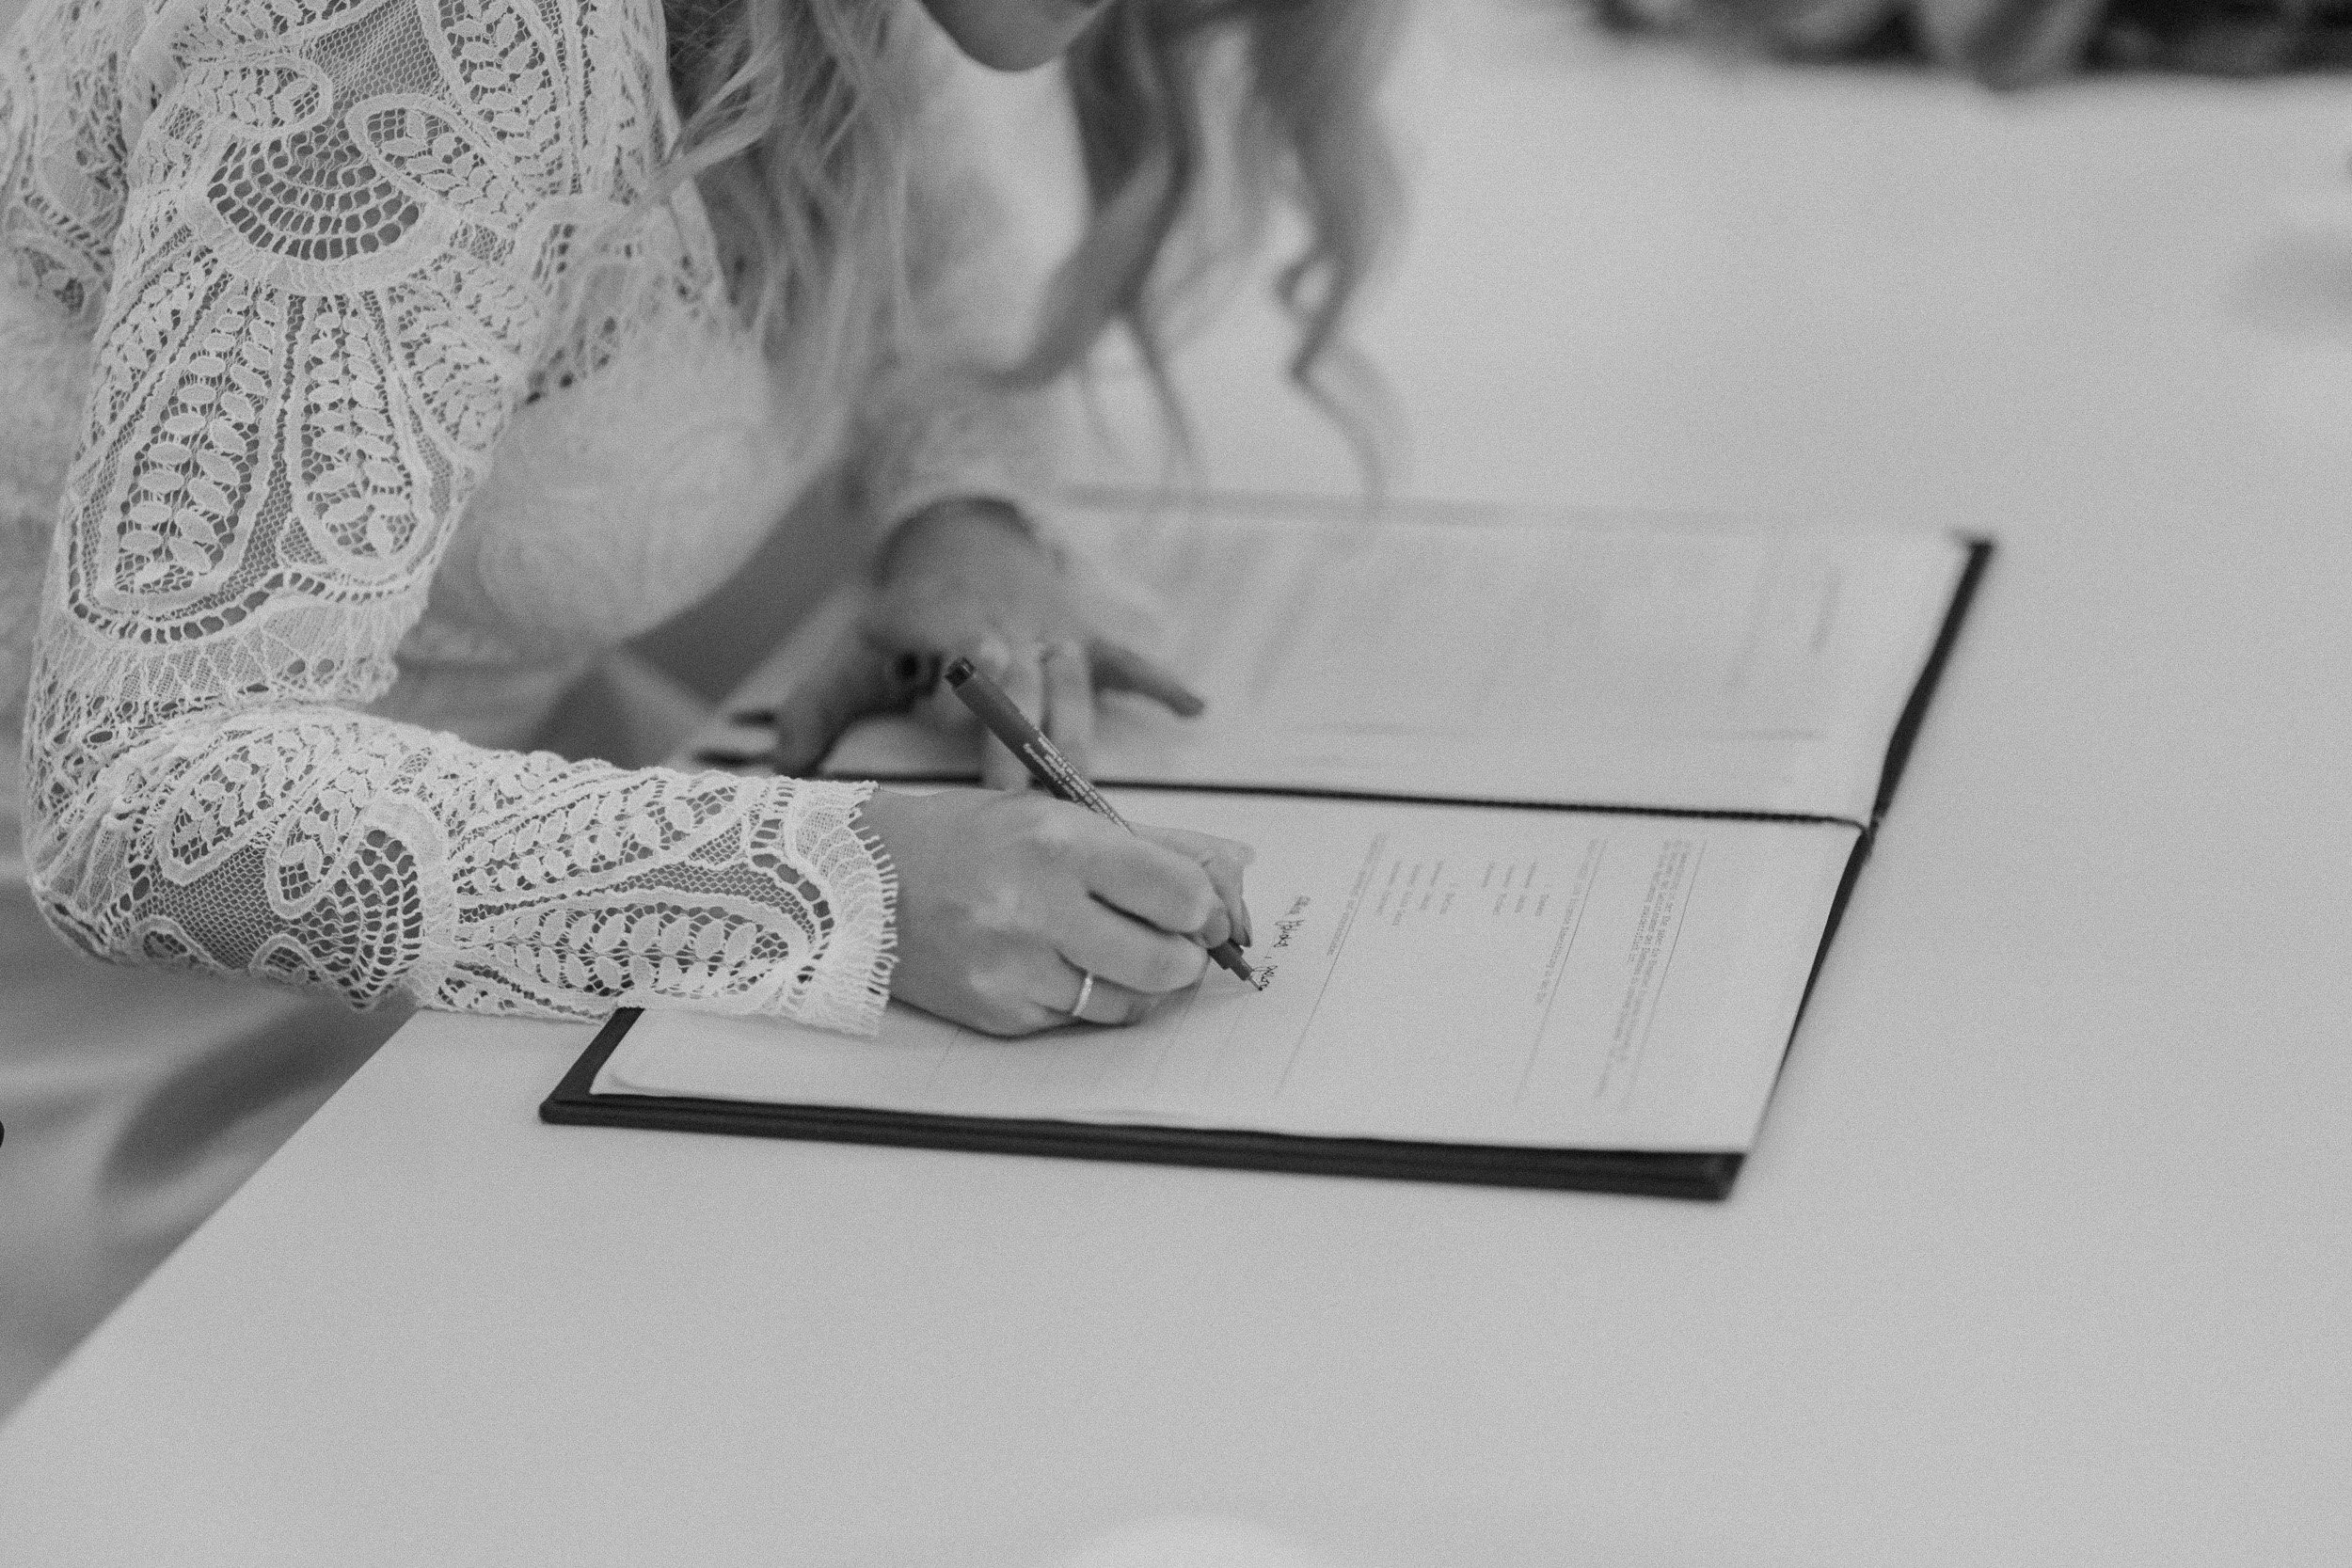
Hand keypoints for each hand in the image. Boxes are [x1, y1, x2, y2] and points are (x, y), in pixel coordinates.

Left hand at [758, 499, 1203, 788]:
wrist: (961, 530)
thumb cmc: (907, 614)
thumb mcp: (853, 650)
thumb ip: (816, 708)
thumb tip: (779, 770)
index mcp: (954, 638)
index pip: (972, 690)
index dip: (983, 733)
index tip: (991, 782)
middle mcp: (1012, 634)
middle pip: (1033, 696)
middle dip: (1037, 750)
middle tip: (1040, 810)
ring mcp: (1056, 633)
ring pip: (1079, 686)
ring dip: (1082, 738)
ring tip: (1088, 799)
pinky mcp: (1088, 633)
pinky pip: (1130, 659)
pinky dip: (1161, 682)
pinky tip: (1193, 710)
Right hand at [858, 787, 1253, 1034]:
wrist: (858, 880)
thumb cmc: (967, 839)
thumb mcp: (1055, 815)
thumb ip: (1152, 846)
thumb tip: (1234, 873)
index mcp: (1059, 843)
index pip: (1179, 895)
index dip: (1204, 909)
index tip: (1199, 911)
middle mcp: (1035, 908)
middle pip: (1167, 962)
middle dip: (1185, 956)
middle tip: (1172, 941)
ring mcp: (1013, 968)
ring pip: (1129, 1002)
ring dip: (1140, 982)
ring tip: (1111, 949)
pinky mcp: (998, 1013)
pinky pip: (1077, 1021)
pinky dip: (1084, 998)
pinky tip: (1056, 964)